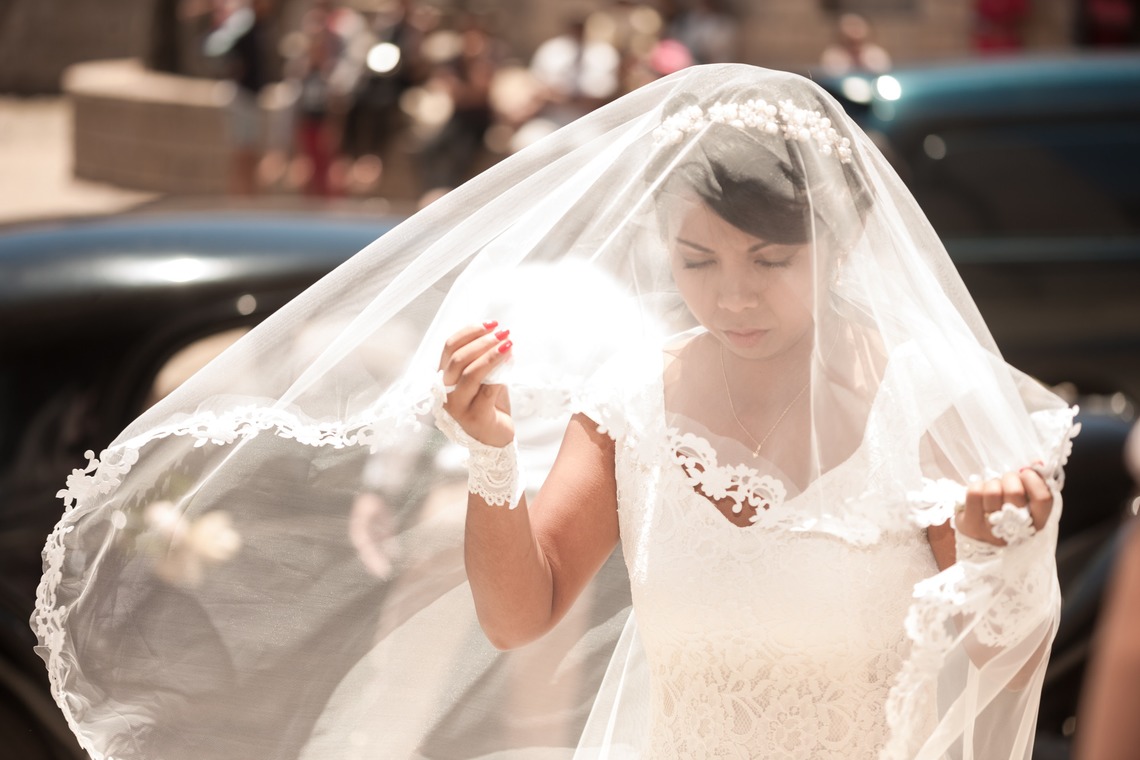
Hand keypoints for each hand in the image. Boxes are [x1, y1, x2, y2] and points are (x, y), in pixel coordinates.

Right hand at [438, 321, 514, 446]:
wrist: (496, 436)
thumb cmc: (489, 404)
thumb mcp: (484, 377)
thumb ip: (484, 359)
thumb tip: (500, 336)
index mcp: (444, 378)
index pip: (450, 347)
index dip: (470, 332)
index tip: (491, 324)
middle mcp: (445, 392)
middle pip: (458, 358)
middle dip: (482, 342)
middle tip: (503, 334)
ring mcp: (458, 406)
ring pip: (470, 374)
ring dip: (491, 356)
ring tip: (509, 345)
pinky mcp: (475, 417)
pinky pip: (487, 390)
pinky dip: (499, 374)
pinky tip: (510, 362)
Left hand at [956, 466, 1053, 545]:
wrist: (980, 538)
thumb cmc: (1007, 514)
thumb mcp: (1026, 504)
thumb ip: (1035, 484)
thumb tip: (1038, 462)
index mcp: (1036, 523)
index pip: (1043, 499)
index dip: (1034, 480)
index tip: (1025, 473)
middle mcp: (1016, 530)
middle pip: (1015, 492)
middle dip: (1010, 478)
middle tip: (1006, 480)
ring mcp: (992, 530)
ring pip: (993, 490)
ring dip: (992, 482)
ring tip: (992, 488)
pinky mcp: (971, 526)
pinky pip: (974, 492)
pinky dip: (977, 485)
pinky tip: (980, 493)